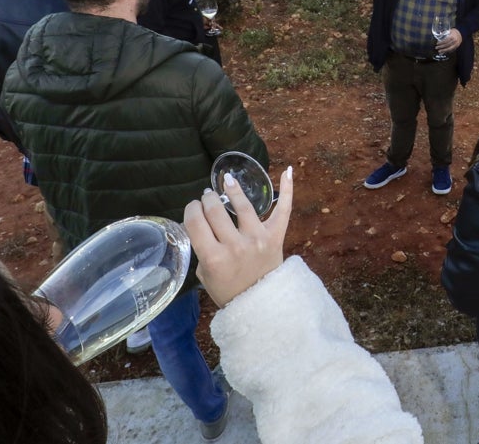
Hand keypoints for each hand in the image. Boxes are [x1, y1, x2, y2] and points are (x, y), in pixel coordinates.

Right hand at [184, 166, 293, 306]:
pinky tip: (287, 171)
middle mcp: (235, 246)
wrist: (260, 307)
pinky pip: (283, 210)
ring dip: (232, 189)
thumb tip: (201, 225)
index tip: (193, 208)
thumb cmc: (229, 292)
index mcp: (213, 258)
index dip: (191, 210)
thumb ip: (203, 250)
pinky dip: (287, 189)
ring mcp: (257, 240)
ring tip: (227, 181)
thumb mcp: (205, 276)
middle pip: (215, 211)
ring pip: (243, 205)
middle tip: (207, 199)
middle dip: (207, 200)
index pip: (195, 222)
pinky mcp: (276, 237)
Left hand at [435, 27, 461, 53]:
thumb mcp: (449, 31)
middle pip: (447, 45)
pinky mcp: (456, 47)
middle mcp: (454, 41)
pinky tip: (443, 52)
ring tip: (439, 51)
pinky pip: (451, 50)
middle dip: (441, 47)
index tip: (437, 43)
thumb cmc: (454, 32)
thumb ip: (444, 33)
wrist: (461, 34)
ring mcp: (456, 44)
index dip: (441, 42)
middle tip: (436, 47)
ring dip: (443, 50)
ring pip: (449, 49)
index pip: (445, 40)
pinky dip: (447, 51)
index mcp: (452, 37)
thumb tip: (438, 36)